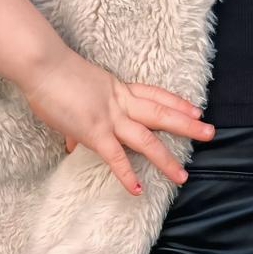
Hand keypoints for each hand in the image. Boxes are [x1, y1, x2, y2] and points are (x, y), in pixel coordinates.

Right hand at [18, 43, 214, 194]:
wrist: (42, 63)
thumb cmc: (53, 74)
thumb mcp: (74, 93)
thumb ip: (77, 122)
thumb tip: (72, 142)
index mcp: (117, 89)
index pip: (154, 95)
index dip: (176, 103)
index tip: (195, 109)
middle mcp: (120, 103)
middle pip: (161, 114)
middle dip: (187, 125)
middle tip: (210, 132)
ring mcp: (109, 118)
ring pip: (146, 139)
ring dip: (166, 158)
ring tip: (183, 175)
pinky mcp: (95, 132)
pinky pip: (115, 157)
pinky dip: (126, 174)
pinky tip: (136, 190)